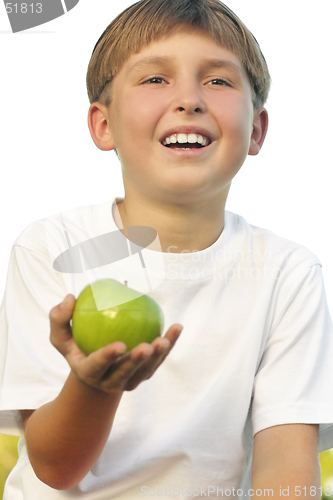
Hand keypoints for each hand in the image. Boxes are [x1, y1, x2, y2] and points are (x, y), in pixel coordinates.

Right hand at [49, 294, 182, 392]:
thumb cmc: (76, 347)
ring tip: (165, 338)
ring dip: (158, 356)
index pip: (97, 366)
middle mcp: (111, 382)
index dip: (107, 358)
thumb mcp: (60, 336)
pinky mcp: (145, 373)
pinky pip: (160, 359)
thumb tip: (70, 298)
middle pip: (125, 375)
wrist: (95, 369)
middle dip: (137, 363)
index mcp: (89, 373)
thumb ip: (59, 318)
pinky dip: (170, 344)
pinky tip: (177, 326)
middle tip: (147, 347)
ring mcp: (131, 380)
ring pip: (146, 370)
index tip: (119, 345)